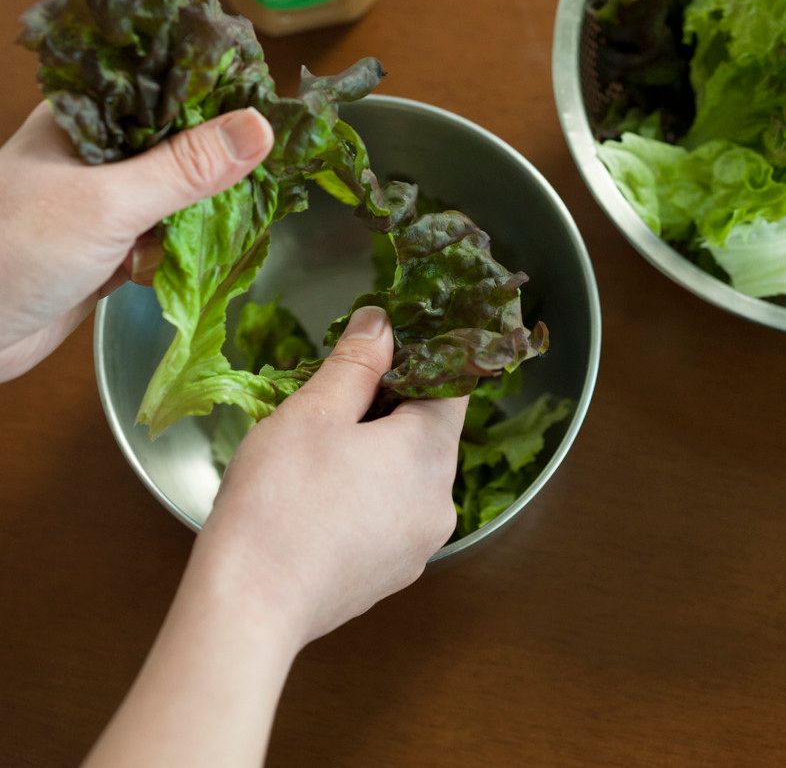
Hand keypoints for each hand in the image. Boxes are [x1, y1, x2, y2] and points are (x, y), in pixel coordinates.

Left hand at [0, 102, 272, 380]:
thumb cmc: (14, 250)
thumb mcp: (108, 201)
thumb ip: (186, 167)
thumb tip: (261, 126)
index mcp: (86, 117)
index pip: (164, 85)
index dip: (217, 91)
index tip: (273, 102)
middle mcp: (96, 154)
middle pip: (177, 143)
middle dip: (221, 159)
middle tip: (276, 164)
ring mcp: (102, 204)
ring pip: (175, 195)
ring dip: (206, 211)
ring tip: (251, 212)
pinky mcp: (107, 250)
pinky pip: (163, 240)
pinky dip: (185, 250)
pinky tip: (214, 255)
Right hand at [197, 304, 466, 646]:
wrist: (248, 608)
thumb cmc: (280, 499)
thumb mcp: (315, 411)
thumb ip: (358, 361)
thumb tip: (383, 322)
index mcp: (431, 452)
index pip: (451, 383)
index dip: (418, 356)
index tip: (378, 347)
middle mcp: (440, 501)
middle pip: (427, 429)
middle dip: (384, 404)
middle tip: (328, 397)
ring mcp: (418, 545)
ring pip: (405, 473)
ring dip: (371, 449)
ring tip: (314, 447)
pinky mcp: (390, 574)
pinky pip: (389, 513)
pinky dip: (364, 492)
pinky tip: (315, 493)